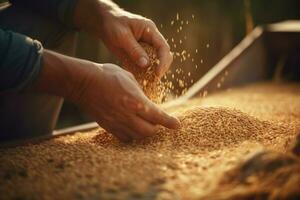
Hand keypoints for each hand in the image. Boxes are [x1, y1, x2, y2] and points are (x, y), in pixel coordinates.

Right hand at [35, 51, 179, 141]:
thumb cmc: (107, 75)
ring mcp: (117, 123)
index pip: (159, 116)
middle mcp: (128, 115)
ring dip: (144, 132)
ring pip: (137, 137)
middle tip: (158, 122)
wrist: (84, 83)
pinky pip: (124, 138)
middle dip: (156, 128)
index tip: (177, 125)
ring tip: (145, 125)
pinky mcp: (108, 126)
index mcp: (136, 101)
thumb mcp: (129, 78)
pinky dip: (131, 135)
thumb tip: (145, 99)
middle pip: (149, 132)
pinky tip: (131, 127)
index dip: (170, 122)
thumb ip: (140, 92)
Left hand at [74, 0, 172, 77]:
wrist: (103, 23)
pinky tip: (138, 81)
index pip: (163, 47)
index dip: (163, 61)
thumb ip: (134, 50)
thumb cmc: (113, 24)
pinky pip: (143, 66)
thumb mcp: (122, 36)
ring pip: (154, 62)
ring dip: (152, 73)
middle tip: (154, 80)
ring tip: (147, 83)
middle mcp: (151, 40)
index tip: (158, 73)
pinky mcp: (138, 55)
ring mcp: (145, 48)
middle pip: (163, 56)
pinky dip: (142, 74)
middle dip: (160, 68)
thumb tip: (146, 64)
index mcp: (150, 31)